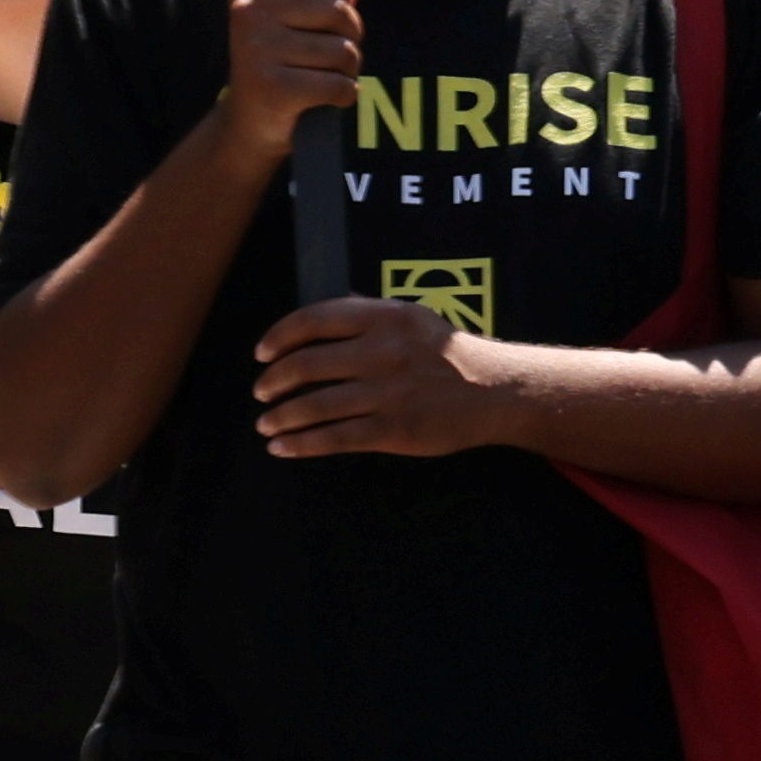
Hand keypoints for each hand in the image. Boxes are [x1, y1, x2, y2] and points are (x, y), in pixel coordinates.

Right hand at [209, 0, 364, 162]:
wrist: (252, 118)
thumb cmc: (284, 54)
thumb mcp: (291, 10)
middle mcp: (246, 11)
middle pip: (339, 10)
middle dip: (348, 34)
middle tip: (322, 51)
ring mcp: (256, 48)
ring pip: (344, 50)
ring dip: (346, 68)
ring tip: (317, 74)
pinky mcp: (272, 87)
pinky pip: (341, 85)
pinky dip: (343, 95)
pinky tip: (320, 97)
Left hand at [249, 286, 506, 461]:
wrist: (499, 392)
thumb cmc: (452, 355)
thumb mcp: (416, 320)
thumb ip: (369, 315)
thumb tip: (323, 313)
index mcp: (386, 318)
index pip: (314, 320)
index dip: (279, 337)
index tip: (262, 353)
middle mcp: (385, 352)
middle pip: (305, 365)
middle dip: (272, 382)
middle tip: (261, 392)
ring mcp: (389, 393)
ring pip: (314, 406)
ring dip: (280, 417)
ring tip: (267, 423)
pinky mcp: (394, 430)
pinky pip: (334, 438)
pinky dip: (301, 445)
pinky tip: (282, 447)